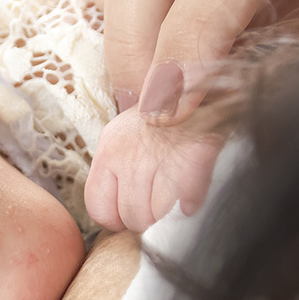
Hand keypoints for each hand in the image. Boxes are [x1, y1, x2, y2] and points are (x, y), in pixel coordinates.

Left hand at [85, 108, 221, 230]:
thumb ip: (117, 168)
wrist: (200, 82)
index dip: (115, 218)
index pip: (98, 208)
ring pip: (157, 216)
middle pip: (131, 218)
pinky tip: (192, 190)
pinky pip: (188, 205)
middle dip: (145, 218)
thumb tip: (114, 211)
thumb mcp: (127, 133)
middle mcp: (129, 159)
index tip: (127, 215)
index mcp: (109, 151)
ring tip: (173, 193)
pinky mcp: (194, 161)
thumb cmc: (165, 111)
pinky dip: (191, 203)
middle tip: (156, 202)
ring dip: (167, 213)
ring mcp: (161, 162)